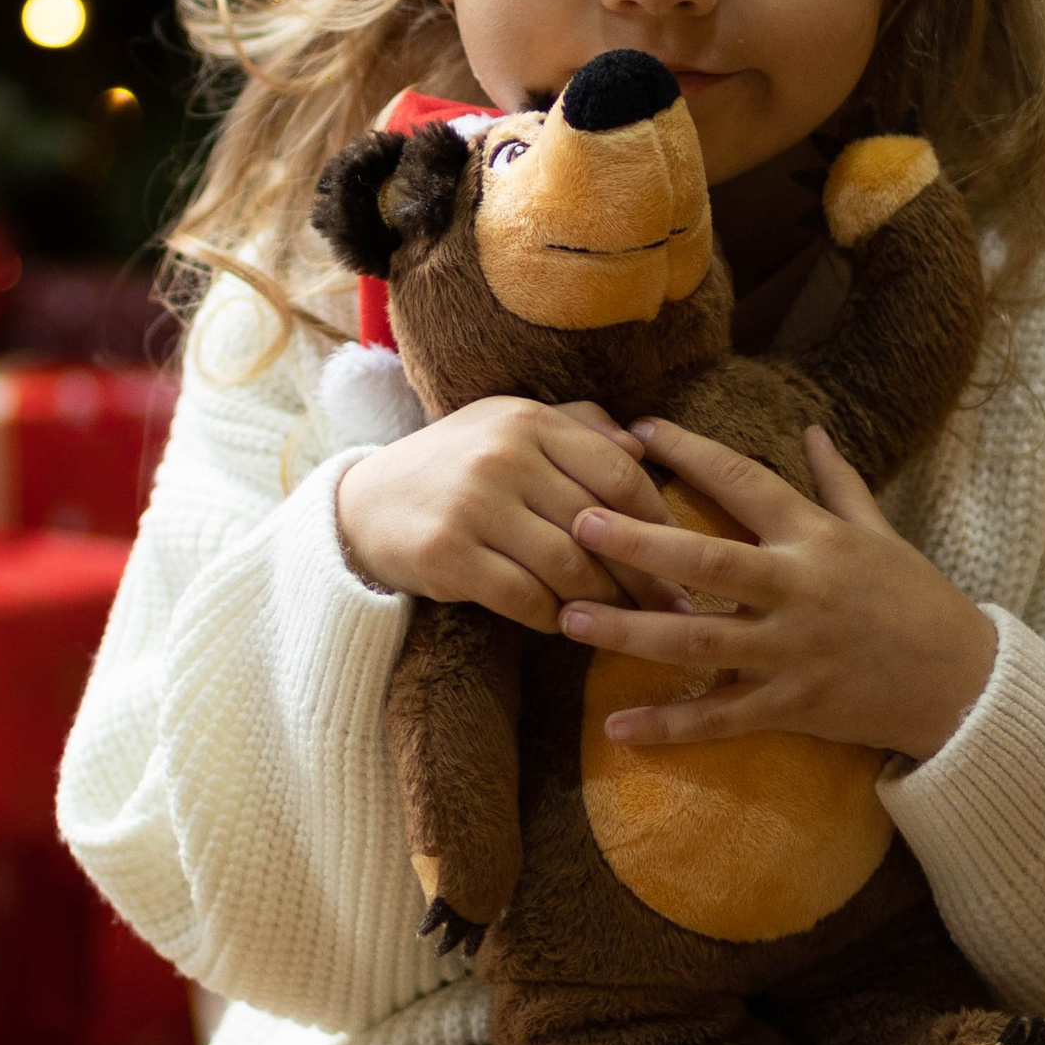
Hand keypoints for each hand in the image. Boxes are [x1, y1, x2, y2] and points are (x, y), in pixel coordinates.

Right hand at [333, 399, 671, 630]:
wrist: (361, 504)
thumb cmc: (454, 466)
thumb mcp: (507, 428)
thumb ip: (576, 427)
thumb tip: (644, 448)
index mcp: (527, 419)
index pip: (618, 472)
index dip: (658, 520)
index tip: (683, 554)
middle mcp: (503, 455)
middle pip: (600, 526)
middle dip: (642, 574)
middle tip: (672, 607)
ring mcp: (473, 504)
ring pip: (568, 566)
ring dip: (602, 602)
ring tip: (625, 622)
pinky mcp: (447, 554)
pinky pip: (524, 598)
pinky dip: (553, 617)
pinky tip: (562, 624)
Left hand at [559, 418, 995, 766]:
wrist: (964, 683)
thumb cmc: (917, 599)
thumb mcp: (880, 532)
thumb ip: (839, 480)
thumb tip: (809, 427)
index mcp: (816, 537)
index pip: (744, 481)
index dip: (691, 452)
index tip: (638, 429)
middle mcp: (799, 589)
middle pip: (707, 562)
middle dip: (640, 544)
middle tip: (578, 524)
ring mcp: (793, 651)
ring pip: (700, 641)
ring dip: (631, 632)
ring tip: (569, 620)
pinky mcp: (794, 705)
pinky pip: (723, 718)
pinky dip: (672, 725)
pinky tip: (617, 727)